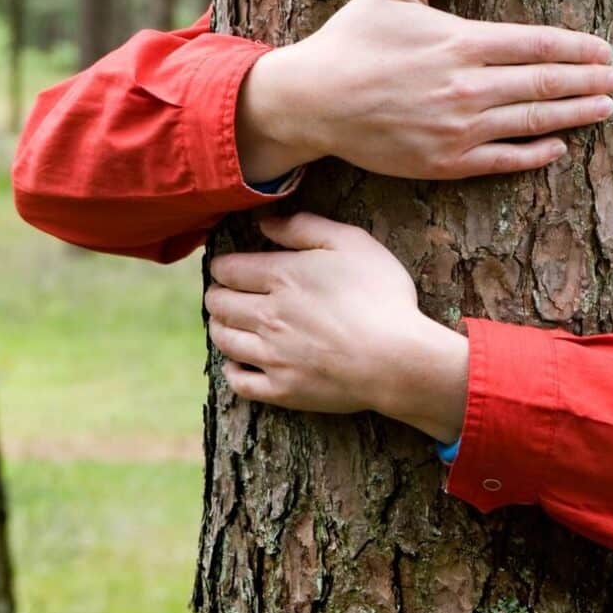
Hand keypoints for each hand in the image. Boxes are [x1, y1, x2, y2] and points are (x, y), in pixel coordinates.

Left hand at [204, 212, 468, 441]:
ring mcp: (271, 356)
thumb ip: (306, 227)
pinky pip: (239, 383)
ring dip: (219, 327)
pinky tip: (236, 363)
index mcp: (282, 277)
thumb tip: (265, 222)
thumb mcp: (352, 243)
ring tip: (225, 322)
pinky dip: (231, 371)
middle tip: (222, 293)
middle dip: (216, 295)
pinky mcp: (281, 389)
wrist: (396, 359)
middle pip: (220, 304)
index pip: (229, 269)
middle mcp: (267, 316)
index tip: (226, 267)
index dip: (223, 266)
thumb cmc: (381, 295)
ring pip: (224, 340)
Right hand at [234, 0, 612, 182]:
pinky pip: (504, 160)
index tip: (604, 50)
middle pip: (547, 83)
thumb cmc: (353, 39)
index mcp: (461, 41)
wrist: (311, 102)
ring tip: (604, 108)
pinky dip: (537, 153)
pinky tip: (559, 146)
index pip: (539, 44)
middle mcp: (468, 87)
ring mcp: (459, 128)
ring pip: (534, 121)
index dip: (579, 48)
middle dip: (588, 81)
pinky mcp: (445, 162)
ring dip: (575, 114)